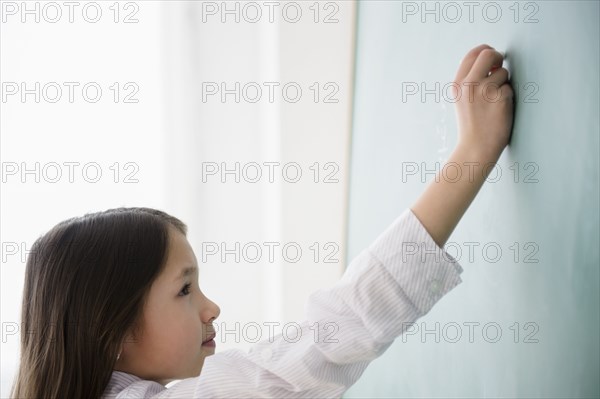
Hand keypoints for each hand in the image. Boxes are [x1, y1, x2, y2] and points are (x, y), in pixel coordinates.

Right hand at [452, 44, 514, 158]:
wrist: (475, 148)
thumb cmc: (472, 124)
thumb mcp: (462, 99)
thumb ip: (471, 79)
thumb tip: (492, 59)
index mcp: (458, 84)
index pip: (473, 54)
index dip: (486, 51)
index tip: (492, 58)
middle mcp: (469, 84)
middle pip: (489, 54)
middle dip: (498, 58)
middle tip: (500, 68)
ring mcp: (484, 90)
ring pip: (503, 73)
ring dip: (504, 84)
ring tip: (495, 102)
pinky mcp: (500, 98)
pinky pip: (510, 88)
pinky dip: (508, 98)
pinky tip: (499, 111)